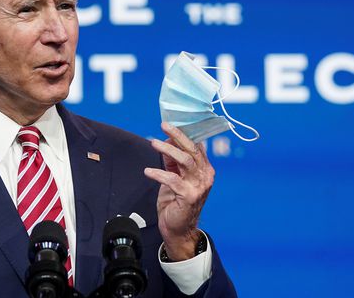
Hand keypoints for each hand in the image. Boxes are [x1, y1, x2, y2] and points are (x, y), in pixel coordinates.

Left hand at [143, 122, 214, 260]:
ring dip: (168, 150)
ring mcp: (199, 186)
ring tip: (154, 143)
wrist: (178, 229)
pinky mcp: (189, 196)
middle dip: (178, 135)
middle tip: (164, 125)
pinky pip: (172, 180)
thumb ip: (172, 161)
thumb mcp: (174, 177)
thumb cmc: (176, 202)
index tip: (171, 122)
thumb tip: (166, 141)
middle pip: (192, 150)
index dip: (184, 133)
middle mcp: (205, 176)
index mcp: (204, 170)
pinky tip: (148, 171)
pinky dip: (159, 173)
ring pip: (185, 161)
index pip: (196, 146)